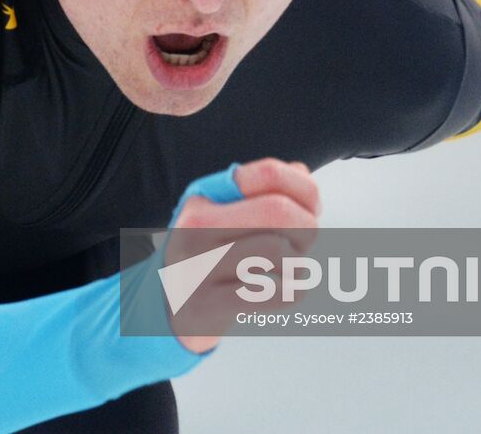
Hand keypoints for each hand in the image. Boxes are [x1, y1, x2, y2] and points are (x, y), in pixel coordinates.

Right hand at [166, 158, 320, 353]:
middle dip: (307, 226)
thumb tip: (302, 173)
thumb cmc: (210, 254)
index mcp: (204, 197)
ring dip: (298, 262)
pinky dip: (293, 290)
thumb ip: (264, 191)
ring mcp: (198, 266)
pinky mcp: (208, 305)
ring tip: (288, 268)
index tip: (310, 208)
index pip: (269, 173)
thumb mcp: (223, 213)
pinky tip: (283, 288)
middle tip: (304, 241)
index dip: (305, 189)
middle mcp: (196, 226)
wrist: (170, 307)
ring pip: (278, 250)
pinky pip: (276, 293)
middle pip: (279, 210)